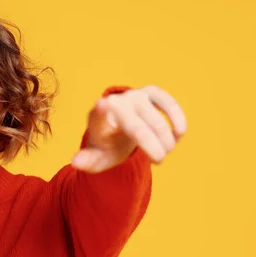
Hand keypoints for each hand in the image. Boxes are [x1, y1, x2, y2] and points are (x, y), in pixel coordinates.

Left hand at [71, 85, 186, 172]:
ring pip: (154, 117)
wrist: (119, 130)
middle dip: (152, 147)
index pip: (98, 115)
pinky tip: (179, 133)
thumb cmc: (107, 146)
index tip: (103, 104)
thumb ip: (87, 161)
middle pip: (136, 127)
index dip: (101, 110)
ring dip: (165, 138)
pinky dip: (176, 117)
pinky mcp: (151, 93)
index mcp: (99, 119)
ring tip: (166, 151)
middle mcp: (116, 103)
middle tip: (159, 161)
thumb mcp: (97, 157)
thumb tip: (76, 163)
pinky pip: (166, 102)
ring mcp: (134, 96)